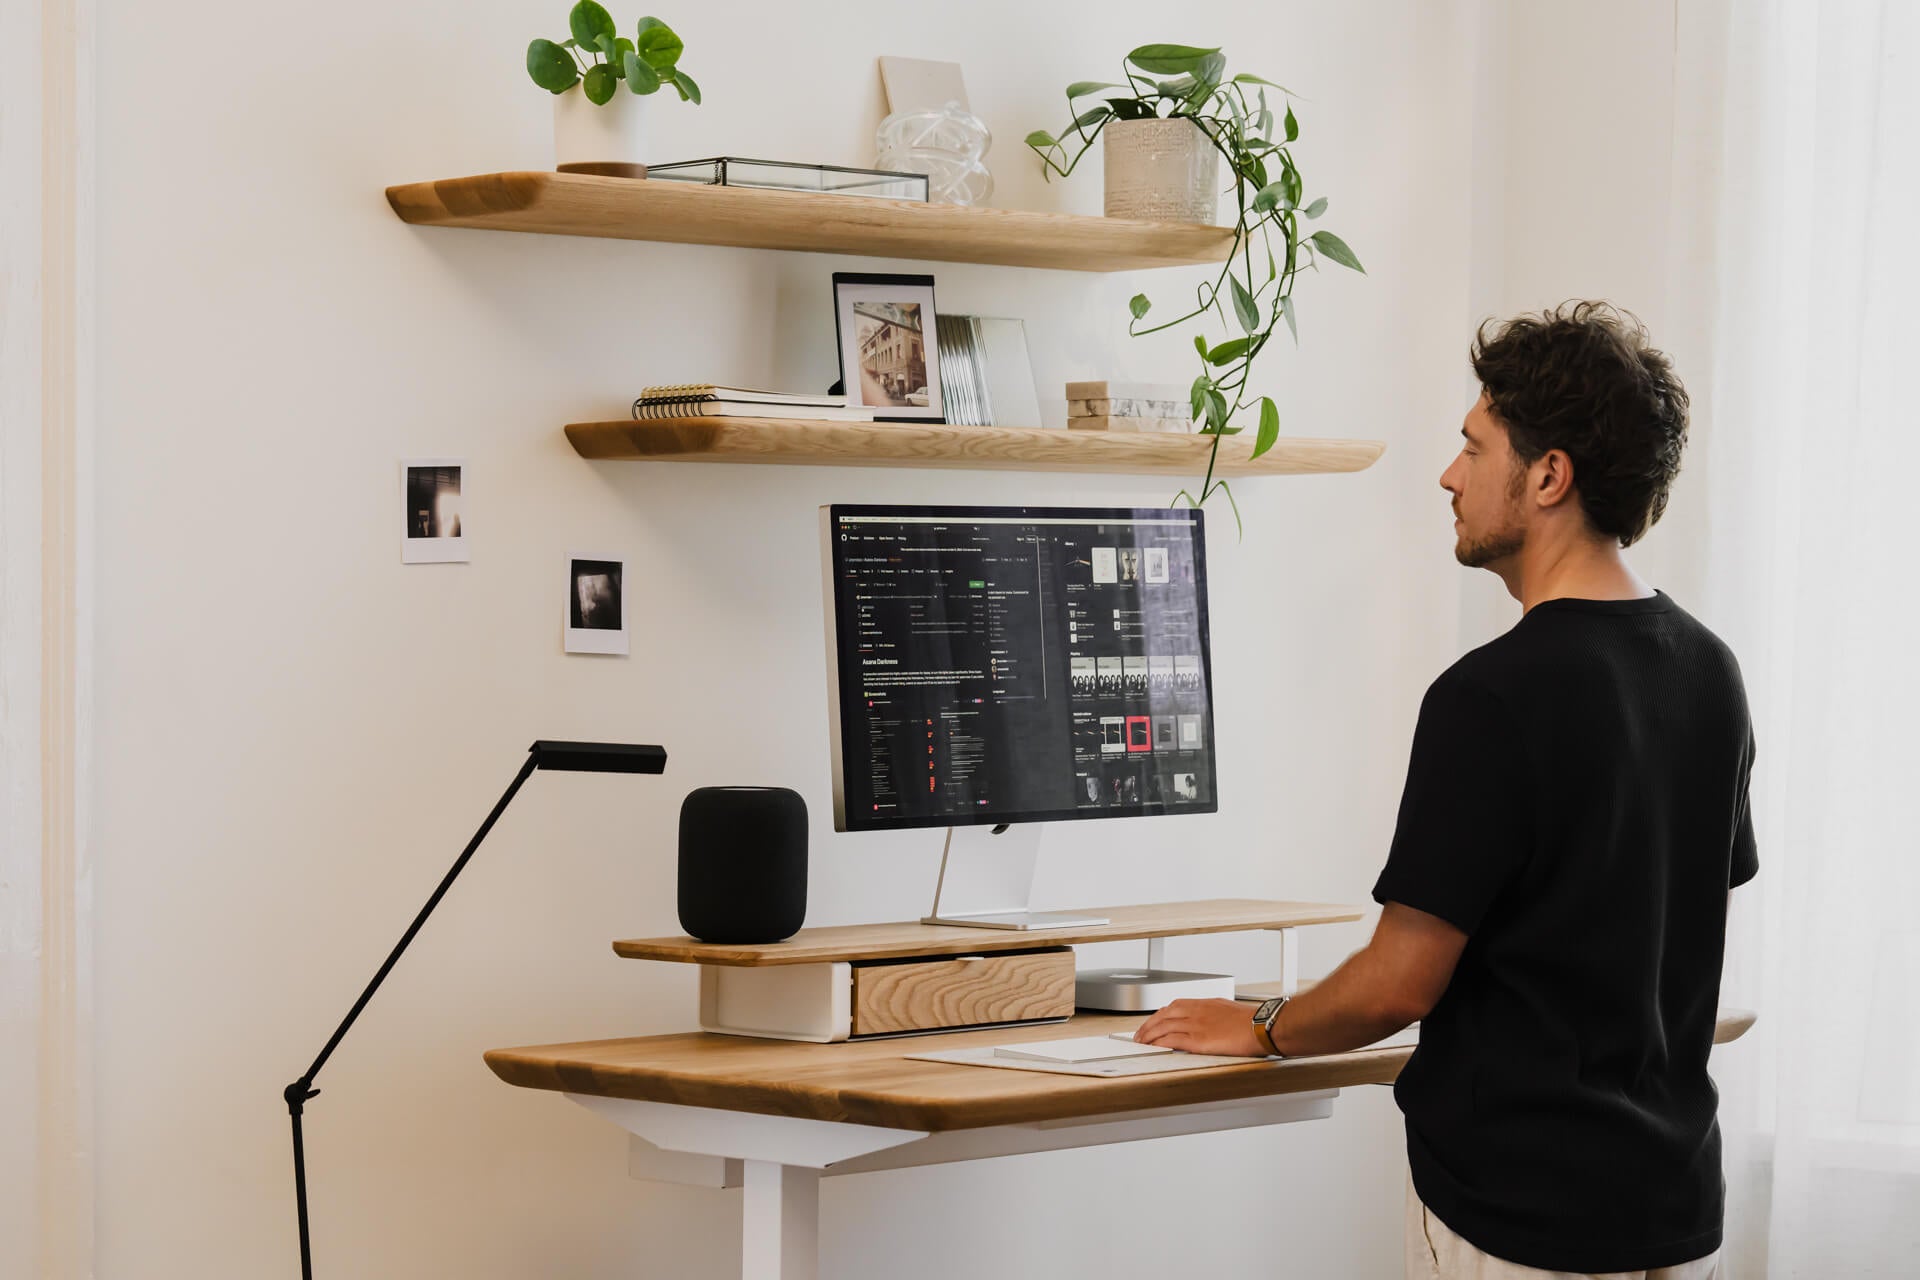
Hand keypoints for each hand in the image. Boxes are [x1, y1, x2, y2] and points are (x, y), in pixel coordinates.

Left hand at [1132, 998, 1267, 1056]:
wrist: (1263, 1026)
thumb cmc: (1252, 1021)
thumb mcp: (1228, 1010)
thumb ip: (1213, 1014)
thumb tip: (1208, 1022)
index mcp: (1205, 1003)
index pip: (1174, 1005)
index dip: (1159, 1014)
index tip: (1152, 1020)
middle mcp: (1197, 1011)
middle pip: (1164, 1015)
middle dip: (1148, 1024)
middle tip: (1139, 1034)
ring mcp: (1197, 1025)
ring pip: (1164, 1026)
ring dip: (1149, 1034)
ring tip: (1141, 1042)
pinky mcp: (1199, 1041)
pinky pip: (1172, 1040)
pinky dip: (1159, 1042)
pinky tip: (1153, 1047)